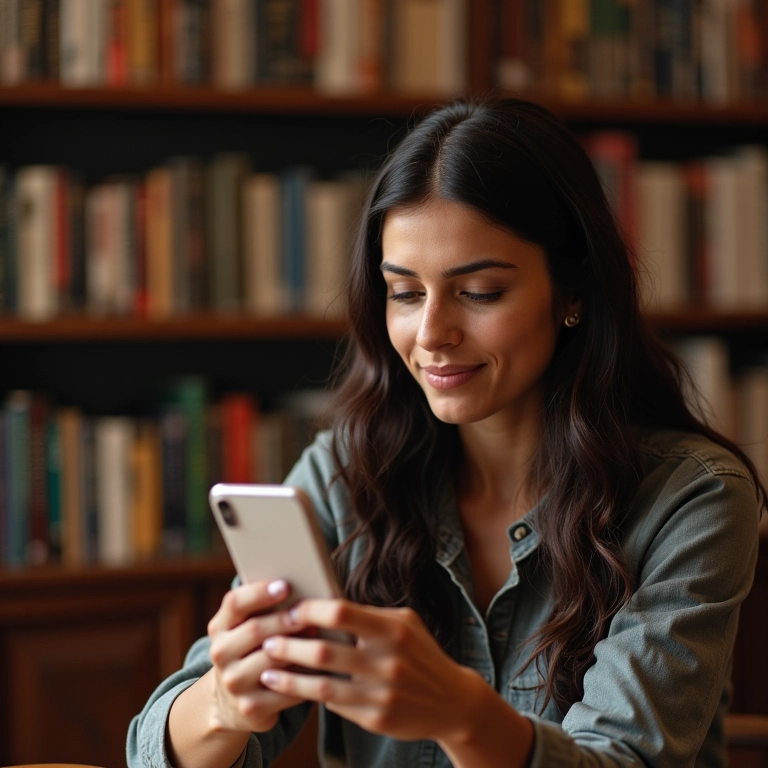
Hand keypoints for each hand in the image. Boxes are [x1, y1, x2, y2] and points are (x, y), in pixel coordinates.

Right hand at [205, 580, 307, 732]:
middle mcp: (220, 654)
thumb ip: (261, 607)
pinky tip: (319, 668)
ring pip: (271, 659)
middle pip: (255, 630)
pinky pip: (284, 688)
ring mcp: (234, 683)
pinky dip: (304, 677)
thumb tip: (301, 585)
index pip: (235, 603)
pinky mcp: (251, 707)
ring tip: (319, 637)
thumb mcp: (244, 627)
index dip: (260, 593)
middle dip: (285, 619)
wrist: (230, 701)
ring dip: (298, 647)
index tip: (285, 585)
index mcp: (219, 627)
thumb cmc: (250, 649)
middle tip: (308, 612)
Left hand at [257, 599, 483, 742]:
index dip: (310, 609)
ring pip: (321, 685)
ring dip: (288, 677)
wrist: (453, 701)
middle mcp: (387, 661)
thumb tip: (323, 603)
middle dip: (288, 644)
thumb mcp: (405, 623)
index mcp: (393, 629)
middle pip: (323, 650)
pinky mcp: (376, 718)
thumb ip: (369, 615)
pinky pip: (334, 705)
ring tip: (267, 670)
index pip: (341, 611)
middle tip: (267, 640)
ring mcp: (382, 693)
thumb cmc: (420, 653)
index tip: (290, 610)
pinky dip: (308, 695)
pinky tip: (291, 689)